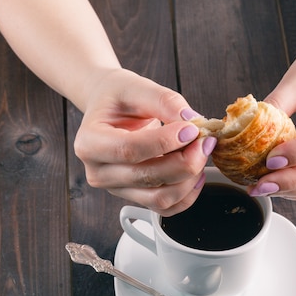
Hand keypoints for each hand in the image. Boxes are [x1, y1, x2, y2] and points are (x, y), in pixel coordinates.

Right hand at [73, 69, 216, 215]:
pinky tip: (196, 172)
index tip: (192, 129)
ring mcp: (116, 189)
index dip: (165, 142)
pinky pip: (166, 208)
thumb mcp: (137, 87)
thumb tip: (193, 121)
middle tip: (206, 140)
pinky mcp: (135, 198)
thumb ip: (165, 101)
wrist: (110, 109)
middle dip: (185, 160)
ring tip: (202, 153)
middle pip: (148, 177)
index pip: (130, 150)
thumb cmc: (119, 98)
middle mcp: (98, 172)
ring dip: (190, 179)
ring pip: (160, 198)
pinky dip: (188, 194)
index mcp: (89, 142)